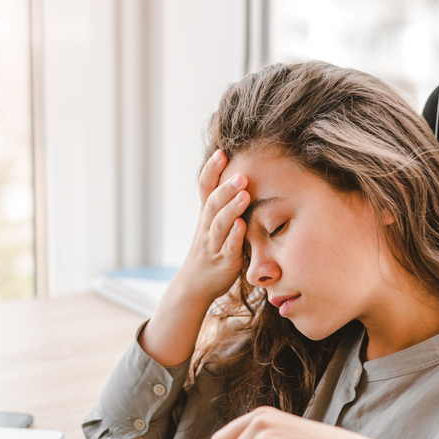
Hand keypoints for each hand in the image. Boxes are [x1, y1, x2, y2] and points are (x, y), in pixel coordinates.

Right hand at [172, 149, 249, 306]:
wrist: (193, 285)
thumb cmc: (209, 252)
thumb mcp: (212, 226)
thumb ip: (223, 205)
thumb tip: (240, 179)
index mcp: (205, 216)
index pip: (204, 189)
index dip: (211, 170)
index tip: (221, 152)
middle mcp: (206, 228)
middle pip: (212, 204)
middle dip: (225, 188)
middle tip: (241, 174)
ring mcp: (213, 245)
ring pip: (219, 224)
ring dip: (231, 208)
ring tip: (244, 194)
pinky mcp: (223, 262)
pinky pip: (228, 247)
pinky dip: (234, 236)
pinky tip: (241, 225)